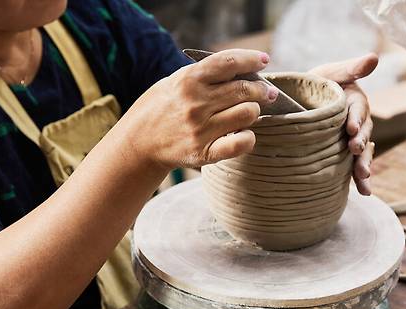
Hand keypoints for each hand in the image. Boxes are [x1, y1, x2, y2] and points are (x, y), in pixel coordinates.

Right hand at [123, 49, 277, 171]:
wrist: (139, 142)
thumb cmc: (162, 108)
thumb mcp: (175, 81)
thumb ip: (205, 75)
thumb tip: (244, 71)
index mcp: (188, 80)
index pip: (229, 62)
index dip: (250, 59)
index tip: (263, 60)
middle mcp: (196, 103)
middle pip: (244, 89)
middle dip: (261, 89)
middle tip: (267, 93)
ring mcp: (200, 129)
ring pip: (248, 113)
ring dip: (254, 111)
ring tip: (249, 112)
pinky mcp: (204, 152)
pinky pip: (241, 143)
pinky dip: (249, 137)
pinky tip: (244, 134)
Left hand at [309, 54, 377, 194]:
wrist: (299, 105)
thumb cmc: (317, 85)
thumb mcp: (331, 73)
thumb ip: (351, 68)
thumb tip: (375, 57)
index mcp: (356, 103)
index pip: (359, 110)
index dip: (357, 119)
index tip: (352, 128)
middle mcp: (359, 123)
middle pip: (363, 135)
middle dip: (360, 145)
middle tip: (355, 151)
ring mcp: (353, 141)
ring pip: (362, 154)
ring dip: (363, 165)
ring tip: (363, 177)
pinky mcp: (345, 156)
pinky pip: (354, 168)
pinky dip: (359, 180)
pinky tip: (364, 192)